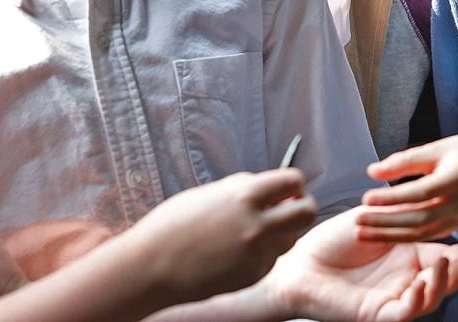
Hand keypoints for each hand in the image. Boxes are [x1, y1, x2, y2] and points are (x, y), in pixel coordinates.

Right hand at [135, 170, 315, 304]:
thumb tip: (269, 189)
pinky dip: (261, 256)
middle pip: (307, 212)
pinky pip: (270, 261)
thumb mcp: (211, 194)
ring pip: (291, 239)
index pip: (294, 180)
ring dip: (281, 234)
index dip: (294, 185)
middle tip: (287, 211)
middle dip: (301, 209)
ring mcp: (256, 252)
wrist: (149, 268)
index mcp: (245, 194)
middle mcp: (257, 223)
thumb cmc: (172, 226)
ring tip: (255, 234)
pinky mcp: (251, 276)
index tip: (288, 191)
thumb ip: (243, 189)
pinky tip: (237, 254)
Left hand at [264, 206, 457, 320]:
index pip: (443, 258)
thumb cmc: (333, 240)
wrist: (300, 260)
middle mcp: (405, 280)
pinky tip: (422, 285)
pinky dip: (417, 301)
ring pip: (429, 300)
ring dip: (443, 284)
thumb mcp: (377, 220)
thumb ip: (405, 216)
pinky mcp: (376, 315)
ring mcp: (393, 299)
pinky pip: (403, 313)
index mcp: (408, 258)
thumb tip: (434, 203)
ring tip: (446, 263)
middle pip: (444, 281)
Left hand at [356, 134, 457, 241]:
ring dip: (389, 234)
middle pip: (419, 218)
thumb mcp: (436, 148)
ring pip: (420, 233)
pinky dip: (401, 237)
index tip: (366, 198)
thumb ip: (405, 160)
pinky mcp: (453, 229)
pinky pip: (425, 237)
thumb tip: (372, 172)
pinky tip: (379, 235)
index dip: (393, 198)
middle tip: (357, 219)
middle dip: (386, 221)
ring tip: (361, 231)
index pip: (421, 192)